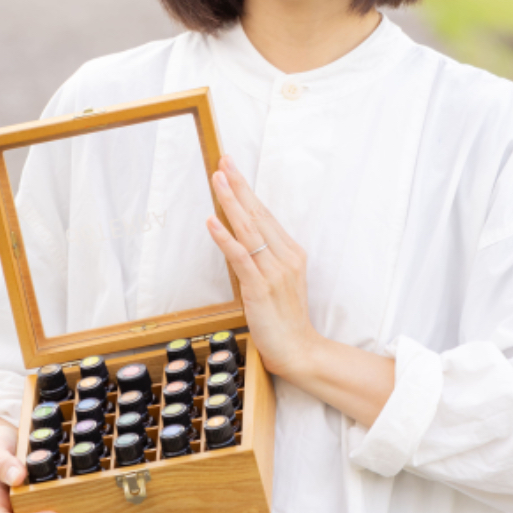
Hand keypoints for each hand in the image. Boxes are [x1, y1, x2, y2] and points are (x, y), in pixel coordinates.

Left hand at [206, 155, 317, 379]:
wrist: (299, 350)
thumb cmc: (285, 318)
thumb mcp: (278, 281)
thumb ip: (263, 258)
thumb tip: (238, 237)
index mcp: (292, 252)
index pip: (265, 214)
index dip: (247, 190)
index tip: (232, 169)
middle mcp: (286, 257)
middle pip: (257, 214)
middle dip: (239, 186)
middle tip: (224, 162)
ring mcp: (274, 272)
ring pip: (248, 230)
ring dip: (230, 203)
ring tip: (217, 181)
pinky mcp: (260, 289)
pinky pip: (241, 258)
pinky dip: (225, 238)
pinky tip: (212, 222)